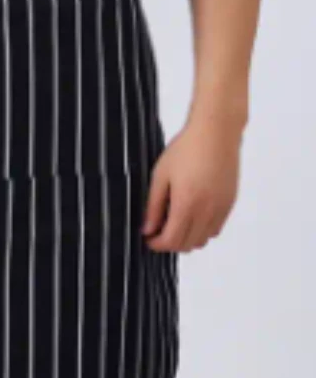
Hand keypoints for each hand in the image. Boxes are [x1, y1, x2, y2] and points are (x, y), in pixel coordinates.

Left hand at [142, 115, 242, 252]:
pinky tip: (192, 215)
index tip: (148, 239)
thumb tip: (148, 229)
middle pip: (188, 245)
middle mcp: (207, 211)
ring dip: (187, 239)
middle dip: (170, 244)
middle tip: (158, 232)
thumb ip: (154, 206)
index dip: (157, 244)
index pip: (172, 240)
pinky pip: (216, 229)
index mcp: (187, 204)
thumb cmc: (186, 148)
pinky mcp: (230, 204)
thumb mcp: (161, 175)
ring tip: (174, 223)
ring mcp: (221, 209)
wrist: (216, 133)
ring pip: (203, 240)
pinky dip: (202, 230)